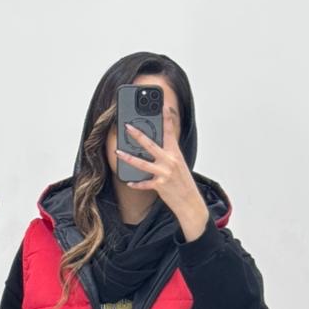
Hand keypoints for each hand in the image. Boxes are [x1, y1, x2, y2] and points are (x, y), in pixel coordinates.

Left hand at [116, 104, 208, 238]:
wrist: (190, 202)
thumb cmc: (184, 183)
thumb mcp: (179, 165)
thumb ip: (169, 155)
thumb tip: (156, 148)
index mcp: (175, 154)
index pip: (170, 133)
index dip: (167, 119)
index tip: (162, 107)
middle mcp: (170, 161)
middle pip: (150, 145)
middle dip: (137, 135)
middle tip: (127, 127)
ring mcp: (164, 173)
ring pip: (142, 163)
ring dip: (128, 157)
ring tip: (118, 152)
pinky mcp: (160, 185)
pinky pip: (144, 184)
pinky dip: (137, 184)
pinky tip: (130, 182)